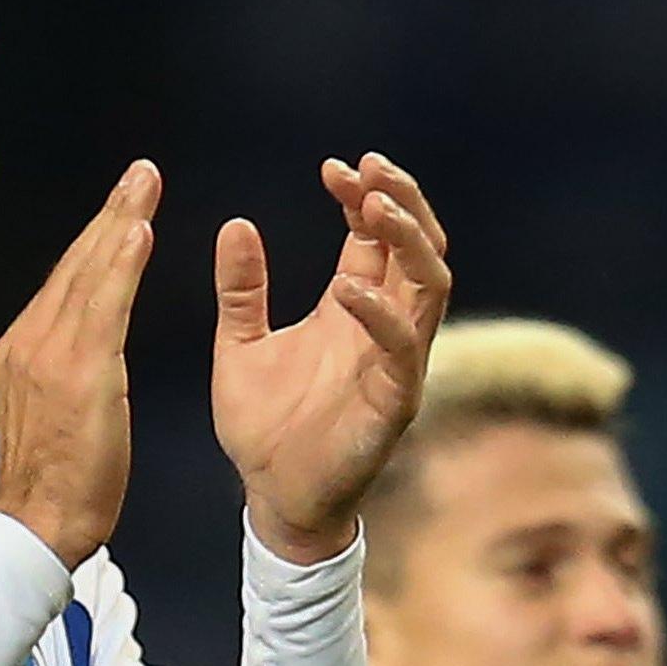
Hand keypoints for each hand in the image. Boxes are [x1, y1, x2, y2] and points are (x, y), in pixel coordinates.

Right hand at [0, 163, 157, 566]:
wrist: (36, 524)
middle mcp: (30, 341)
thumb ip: (59, 374)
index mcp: (24, 351)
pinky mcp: (77, 372)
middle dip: (109, 215)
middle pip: (74, 265)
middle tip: (142, 174)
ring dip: (119, 224)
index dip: (95, 242)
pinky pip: (103, 306)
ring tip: (145, 186)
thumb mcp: (51, 415)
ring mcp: (49, 354)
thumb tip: (75, 352)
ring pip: (87, 274)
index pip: (66, 284)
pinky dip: (119, 264)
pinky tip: (138, 232)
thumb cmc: (56, 484)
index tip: (122, 208)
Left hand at [216, 154, 452, 564]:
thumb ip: (242, 288)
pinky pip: (403, 351)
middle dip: (404, 203)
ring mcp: (396, 364)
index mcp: (352, 309)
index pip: (377, 237)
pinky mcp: (394, 403)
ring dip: (409, 243)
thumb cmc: (264, 426)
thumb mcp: (240, 343)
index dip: (364, 196)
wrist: (272, 497)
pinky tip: (348, 287)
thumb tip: (236, 225)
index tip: (333, 168)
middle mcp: (384, 330)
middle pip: (421, 250)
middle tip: (373, 168)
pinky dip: (381, 315)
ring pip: (430, 288)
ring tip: (376, 207)